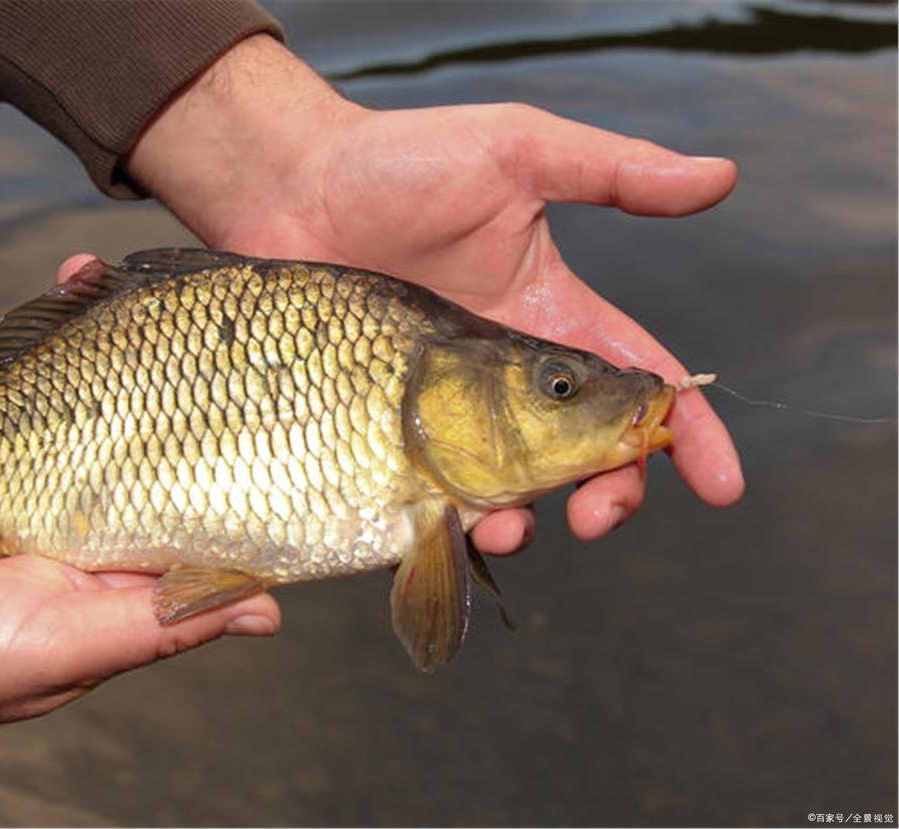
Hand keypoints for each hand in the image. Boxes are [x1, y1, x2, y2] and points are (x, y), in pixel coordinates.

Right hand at [0, 261, 278, 822]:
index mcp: (113, 556)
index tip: (211, 345)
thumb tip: (272, 610)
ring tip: (69, 272)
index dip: (194, 411)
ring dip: (50, 332)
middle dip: (124, 348)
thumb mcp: (74, 647)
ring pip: (40, 395)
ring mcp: (8, 491)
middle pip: (110, 417)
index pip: (170, 471)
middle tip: (128, 284)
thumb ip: (161, 622)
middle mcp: (70, 516)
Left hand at [126, 35, 744, 550]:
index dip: (686, 433)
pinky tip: (445, 523)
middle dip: (611, 495)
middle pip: (584, 456)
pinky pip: (421, 491)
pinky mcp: (379, 429)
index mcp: (548, 319)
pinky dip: (446, 523)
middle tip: (601, 515)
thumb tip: (719, 178)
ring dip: (528, 519)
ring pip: (508, 489)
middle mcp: (503, 378)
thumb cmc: (400, 162)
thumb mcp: (516, 150)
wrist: (289, 187)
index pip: (635, 383)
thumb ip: (610, 171)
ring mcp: (440, 412)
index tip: (721, 483)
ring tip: (513, 523)